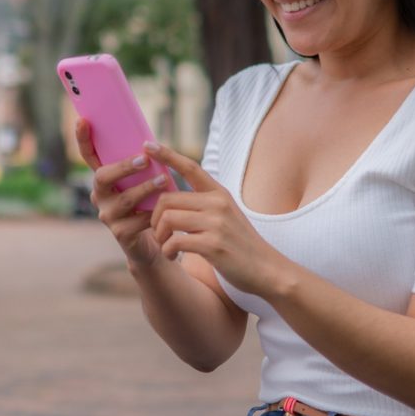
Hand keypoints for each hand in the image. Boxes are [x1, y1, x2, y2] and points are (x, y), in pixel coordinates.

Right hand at [75, 119, 168, 267]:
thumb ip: (141, 164)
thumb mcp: (142, 180)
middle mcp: (100, 195)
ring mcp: (108, 215)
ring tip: (164, 181)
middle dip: (124, 167)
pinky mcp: (120, 234)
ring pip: (125, 199)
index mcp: (104, 178)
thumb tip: (152, 142)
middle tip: (145, 159)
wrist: (153, 241)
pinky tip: (166, 210)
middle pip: (102, 177)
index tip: (82, 120)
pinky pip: (139, 221)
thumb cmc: (149, 202)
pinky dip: (154, 213)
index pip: (89, 156)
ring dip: (145, 188)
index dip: (83, 139)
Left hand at [145, 141, 279, 294]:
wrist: (267, 270)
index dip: (166, 155)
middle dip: (154, 217)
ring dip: (159, 236)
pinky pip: (174, 242)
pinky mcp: (213, 245)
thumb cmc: (241, 245)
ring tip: (165, 246)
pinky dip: (167, 251)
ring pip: (167, 218)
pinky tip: (172, 256)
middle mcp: (218, 203)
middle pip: (167, 198)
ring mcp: (216, 223)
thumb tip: (168, 201)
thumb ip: (202, 206)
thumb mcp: (225, 216)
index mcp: (219, 193)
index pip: (189, 167)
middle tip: (158, 232)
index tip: (147, 145)